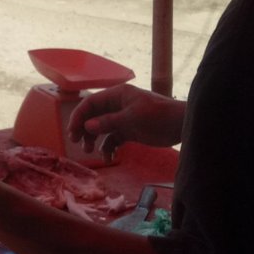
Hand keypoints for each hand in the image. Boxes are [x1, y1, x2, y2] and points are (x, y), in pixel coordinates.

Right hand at [66, 83, 185, 161]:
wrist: (181, 125)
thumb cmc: (158, 115)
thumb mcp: (132, 117)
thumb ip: (109, 122)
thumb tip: (87, 126)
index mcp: (117, 95)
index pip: (90, 103)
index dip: (79, 116)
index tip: (73, 132)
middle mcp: (117, 105)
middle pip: (93, 116)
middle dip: (84, 129)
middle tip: (78, 144)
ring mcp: (123, 118)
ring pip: (101, 129)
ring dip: (94, 140)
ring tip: (91, 152)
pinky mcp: (130, 131)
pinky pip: (113, 139)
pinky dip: (109, 148)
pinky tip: (110, 158)